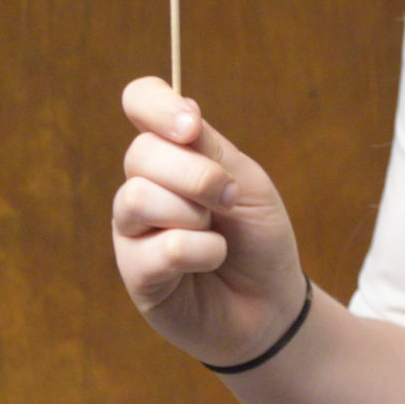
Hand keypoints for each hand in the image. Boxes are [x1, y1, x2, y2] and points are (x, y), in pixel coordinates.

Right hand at [111, 76, 308, 368]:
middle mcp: (144, 185)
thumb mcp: (244, 183)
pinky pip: (160, 248)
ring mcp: (133, 230)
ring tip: (216, 234)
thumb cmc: (258, 237)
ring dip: (195, 214)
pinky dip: (202, 252)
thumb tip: (182, 112)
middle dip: (196, 174)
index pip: (141, 101)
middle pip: (140, 153)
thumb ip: (209, 150)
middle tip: (228, 197)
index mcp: (172, 152)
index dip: (155, 105)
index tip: (190, 126)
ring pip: (138, 198)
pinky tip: (212, 262)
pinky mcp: (135, 274)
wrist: (271, 302)